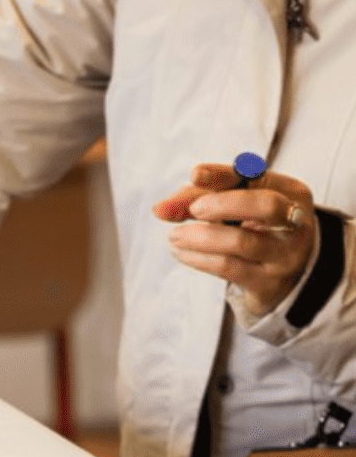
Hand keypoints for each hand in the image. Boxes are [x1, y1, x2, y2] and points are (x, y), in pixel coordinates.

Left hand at [153, 163, 316, 316]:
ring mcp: (284, 255)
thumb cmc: (255, 232)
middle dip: (223, 204)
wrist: (284, 279)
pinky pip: (227, 267)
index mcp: (292, 193)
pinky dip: (197, 258)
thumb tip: (160, 208)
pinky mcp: (267, 283)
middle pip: (264, 206)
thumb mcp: (237, 208)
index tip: (195, 174)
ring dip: (199, 236)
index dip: (224, 174)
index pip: (258, 177)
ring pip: (240, 241)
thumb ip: (200, 198)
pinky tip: (180, 252)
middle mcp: (295, 222)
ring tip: (174, 236)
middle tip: (193, 210)